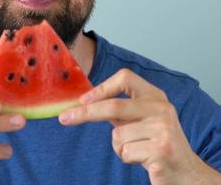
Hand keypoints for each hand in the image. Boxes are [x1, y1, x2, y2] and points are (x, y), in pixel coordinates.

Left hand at [59, 69, 219, 184]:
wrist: (185, 172)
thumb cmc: (156, 144)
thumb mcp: (141, 120)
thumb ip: (120, 110)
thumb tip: (84, 102)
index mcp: (155, 97)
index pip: (125, 78)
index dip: (100, 87)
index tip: (82, 99)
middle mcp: (161, 108)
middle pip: (113, 105)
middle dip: (84, 113)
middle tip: (64, 118)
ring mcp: (163, 129)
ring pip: (117, 136)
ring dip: (119, 147)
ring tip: (138, 150)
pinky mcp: (162, 150)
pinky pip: (125, 152)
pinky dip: (127, 158)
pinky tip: (143, 159)